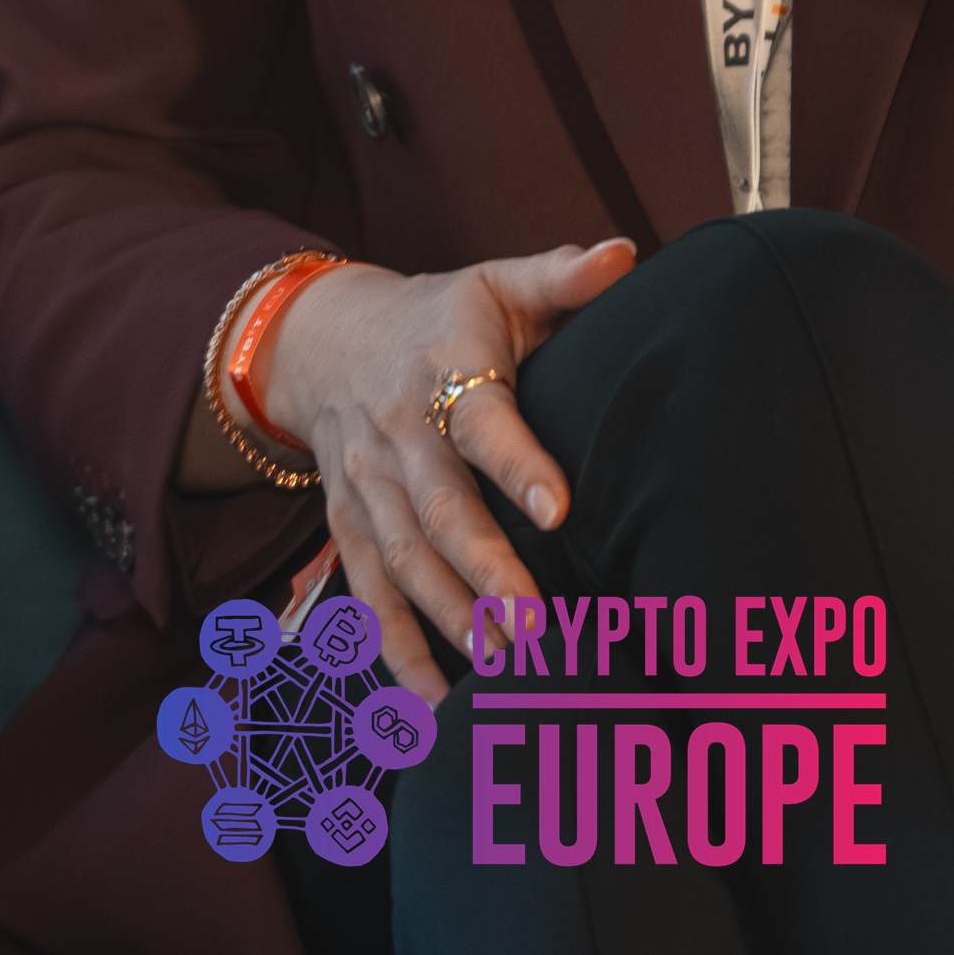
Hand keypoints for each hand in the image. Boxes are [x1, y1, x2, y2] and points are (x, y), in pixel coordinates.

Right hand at [254, 237, 635, 705]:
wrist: (327, 340)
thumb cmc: (442, 317)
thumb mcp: (495, 283)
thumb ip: (560, 276)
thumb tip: (626, 254)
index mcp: (445, 369)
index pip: (482, 420)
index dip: (519, 464)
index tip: (561, 508)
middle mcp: (398, 433)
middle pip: (439, 509)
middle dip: (485, 571)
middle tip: (536, 626)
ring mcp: (366, 485)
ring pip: (403, 559)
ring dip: (447, 617)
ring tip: (503, 665)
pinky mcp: (348, 525)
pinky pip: (366, 592)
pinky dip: (395, 648)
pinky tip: (434, 700)